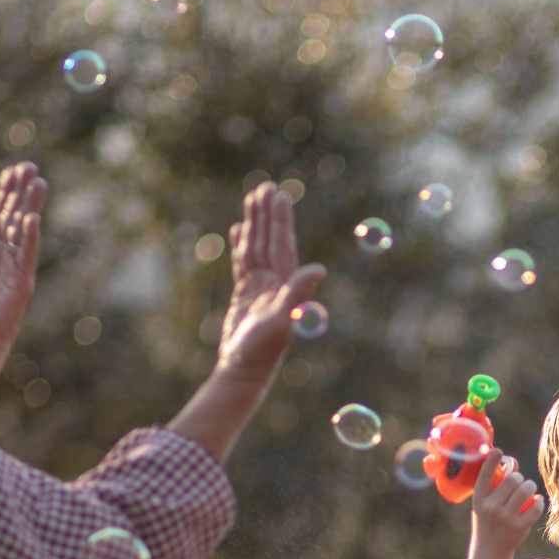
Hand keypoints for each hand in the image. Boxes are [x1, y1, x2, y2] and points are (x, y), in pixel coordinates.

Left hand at [0, 162, 46, 353]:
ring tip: (38, 184)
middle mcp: (6, 254)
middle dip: (22, 192)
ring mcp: (16, 267)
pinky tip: (31, 218)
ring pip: (24, 231)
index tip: (13, 171)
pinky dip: (28, 237)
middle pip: (14, 216)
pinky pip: (25, 256)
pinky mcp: (21, 283)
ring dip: (31, 207)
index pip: (0, 213)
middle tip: (30, 168)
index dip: (6, 193)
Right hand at [214, 182, 326, 378]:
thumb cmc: (263, 350)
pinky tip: (238, 229)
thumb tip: (320, 270)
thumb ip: (298, 294)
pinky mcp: (245, 296)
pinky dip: (241, 245)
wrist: (244, 372)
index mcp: (285, 285)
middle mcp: (275, 284)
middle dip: (266, 215)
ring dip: (254, 224)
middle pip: (269, 241)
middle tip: (264, 186)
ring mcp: (260, 288)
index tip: (278, 196)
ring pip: (256, 248)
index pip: (282, 245)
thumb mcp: (282, 321)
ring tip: (251, 199)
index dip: (280, 221)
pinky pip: (242, 263)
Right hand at [464, 450, 542, 558]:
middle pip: (513, 480)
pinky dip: (539, 501)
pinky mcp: (520, 527)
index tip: (498, 451)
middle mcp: (491, 508)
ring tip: (529, 489)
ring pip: (526, 490)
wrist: (490, 549)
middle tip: (519, 482)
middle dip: (519, 478)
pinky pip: (536, 506)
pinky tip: (537, 501)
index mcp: (479, 499)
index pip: (485, 475)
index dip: (492, 461)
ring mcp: (506, 518)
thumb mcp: (483, 502)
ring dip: (530, 486)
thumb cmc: (488, 518)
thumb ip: (493, 485)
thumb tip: (512, 463)